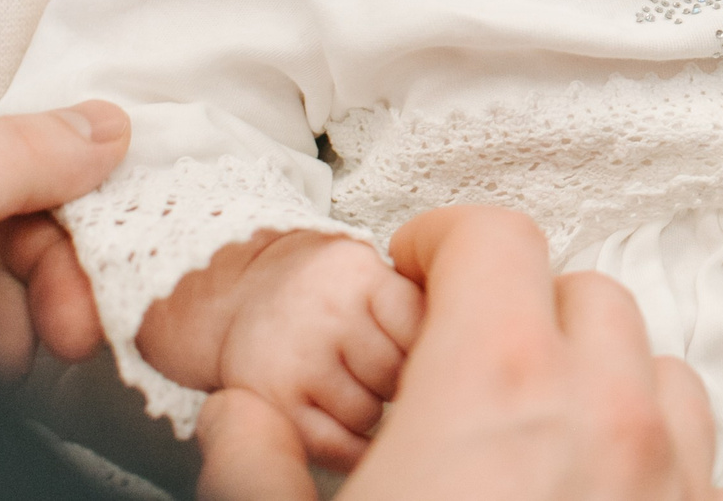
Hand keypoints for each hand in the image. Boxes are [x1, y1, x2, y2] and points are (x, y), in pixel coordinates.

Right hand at [142, 230, 423, 471]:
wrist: (248, 296)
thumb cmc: (330, 291)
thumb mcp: (374, 275)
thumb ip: (417, 305)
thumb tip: (474, 346)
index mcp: (359, 274)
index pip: (421, 323)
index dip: (433, 344)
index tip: (429, 348)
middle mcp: (323, 314)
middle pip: (397, 372)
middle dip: (403, 379)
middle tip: (390, 368)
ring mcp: (295, 360)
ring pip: (368, 412)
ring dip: (376, 411)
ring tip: (360, 386)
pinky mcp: (272, 402)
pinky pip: (334, 445)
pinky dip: (353, 447)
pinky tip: (354, 430)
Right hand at [196, 206, 722, 500]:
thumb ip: (253, 467)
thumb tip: (241, 419)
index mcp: (497, 388)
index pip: (494, 237)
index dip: (442, 245)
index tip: (415, 276)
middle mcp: (607, 418)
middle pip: (585, 296)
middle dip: (520, 315)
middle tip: (458, 371)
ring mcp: (674, 486)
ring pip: (661, 376)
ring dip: (602, 387)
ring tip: (532, 445)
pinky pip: (702, 472)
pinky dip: (654, 474)